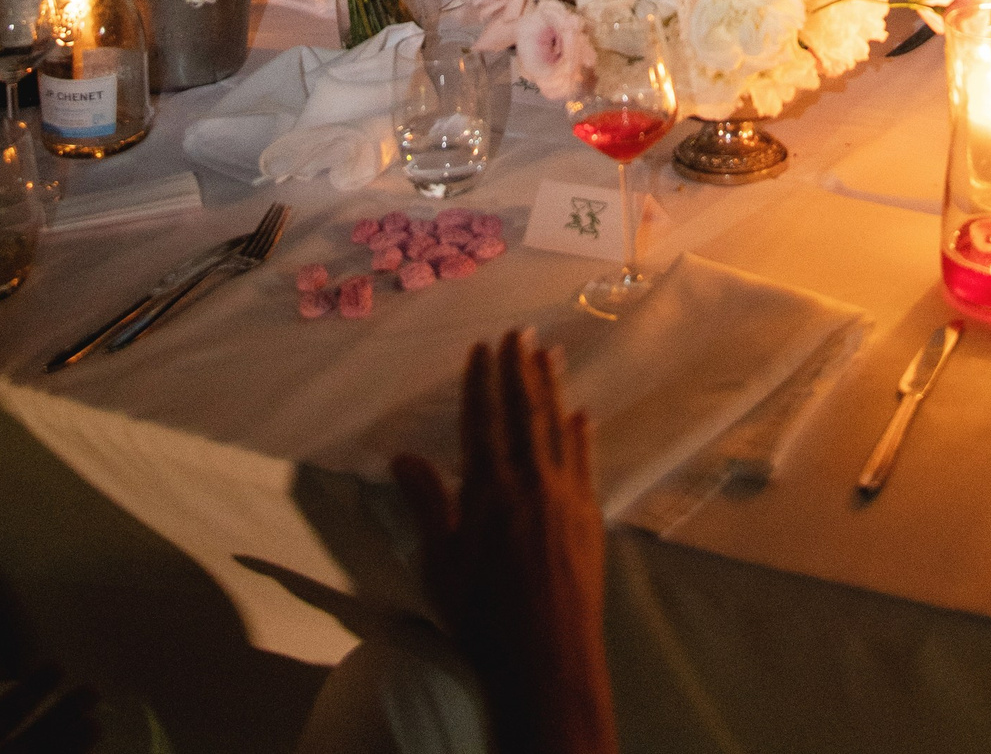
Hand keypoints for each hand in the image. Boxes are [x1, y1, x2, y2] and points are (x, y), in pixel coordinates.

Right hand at [393, 331, 615, 753]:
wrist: (546, 660)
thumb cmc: (482, 616)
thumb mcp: (440, 562)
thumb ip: (426, 503)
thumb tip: (400, 456)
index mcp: (487, 487)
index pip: (482, 419)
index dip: (481, 380)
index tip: (481, 346)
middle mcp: (530, 480)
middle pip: (524, 412)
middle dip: (519, 369)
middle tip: (520, 331)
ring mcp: (566, 496)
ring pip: (557, 428)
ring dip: (552, 388)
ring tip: (550, 352)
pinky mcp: (590, 517)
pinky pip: (585, 462)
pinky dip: (582, 435)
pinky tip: (582, 414)